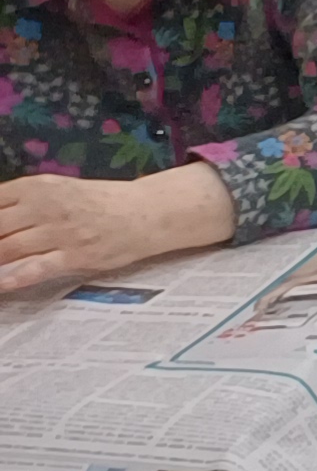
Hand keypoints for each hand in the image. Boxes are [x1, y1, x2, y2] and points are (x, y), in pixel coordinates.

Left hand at [0, 168, 224, 296]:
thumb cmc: (100, 202)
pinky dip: (13, 278)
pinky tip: (2, 283)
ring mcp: (61, 232)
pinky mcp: (75, 256)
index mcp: (38, 186)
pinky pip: (36, 269)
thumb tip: (1, 218)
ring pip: (9, 249)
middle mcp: (46, 207)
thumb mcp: (58, 190)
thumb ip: (23, 202)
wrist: (146, 212)